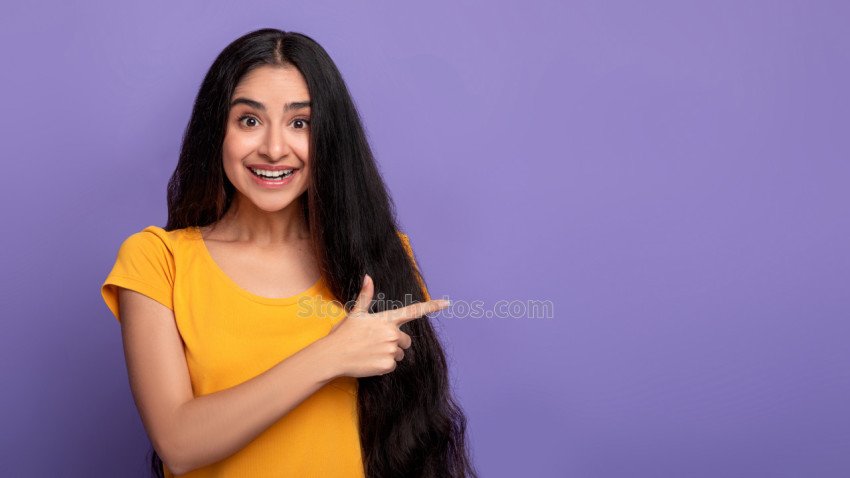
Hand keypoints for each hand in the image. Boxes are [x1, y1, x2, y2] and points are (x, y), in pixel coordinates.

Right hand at [321, 273, 449, 377]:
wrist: (333, 355)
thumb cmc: (344, 333)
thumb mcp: (356, 313)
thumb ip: (366, 296)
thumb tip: (368, 277)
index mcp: (387, 319)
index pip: (414, 310)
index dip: (432, 306)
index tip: (447, 303)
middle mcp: (392, 333)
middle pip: (406, 341)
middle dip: (396, 343)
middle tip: (376, 343)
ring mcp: (390, 349)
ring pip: (399, 354)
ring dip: (389, 354)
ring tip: (371, 352)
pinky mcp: (387, 365)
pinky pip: (392, 366)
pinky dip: (383, 365)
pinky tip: (370, 361)